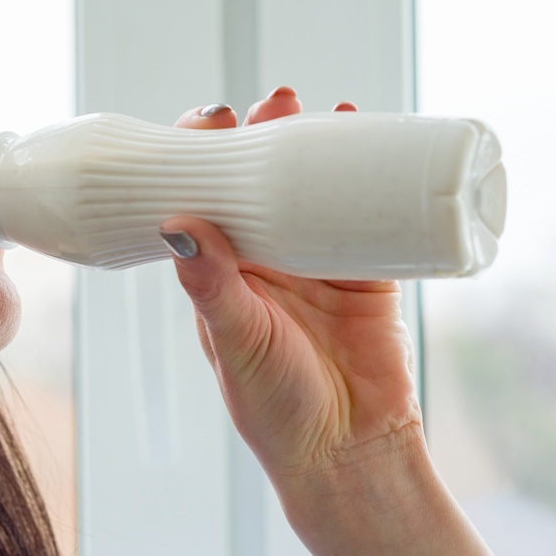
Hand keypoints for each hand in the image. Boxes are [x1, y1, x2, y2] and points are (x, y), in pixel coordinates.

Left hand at [162, 87, 422, 516]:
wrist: (350, 455)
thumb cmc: (276, 410)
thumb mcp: (236, 342)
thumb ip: (212, 287)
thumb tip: (177, 224)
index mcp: (218, 276)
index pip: (200, 201)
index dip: (202, 157)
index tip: (212, 119)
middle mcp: (264, 264)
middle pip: (257, 183)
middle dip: (263, 136)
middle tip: (275, 100)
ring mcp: (317, 266)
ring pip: (312, 192)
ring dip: (314, 148)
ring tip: (322, 108)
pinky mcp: (370, 277)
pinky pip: (371, 216)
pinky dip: (374, 180)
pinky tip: (378, 143)